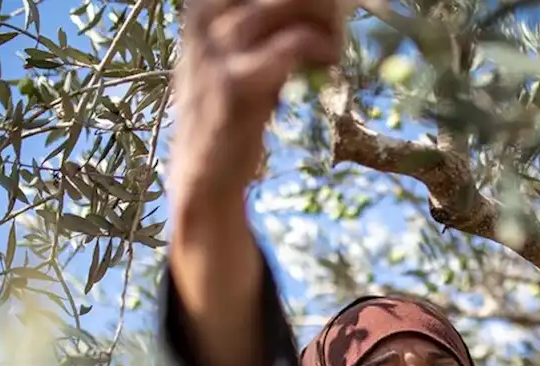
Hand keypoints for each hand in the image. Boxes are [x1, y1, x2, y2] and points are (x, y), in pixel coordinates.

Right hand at [168, 0, 344, 220]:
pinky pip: (292, 44)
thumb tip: (318, 8)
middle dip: (316, 2)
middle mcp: (205, 22)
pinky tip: (329, 61)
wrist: (204, 175)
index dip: (301, 0)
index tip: (326, 9)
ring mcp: (217, 51)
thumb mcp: (233, 60)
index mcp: (203, 11)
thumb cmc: (228, 114)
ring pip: (285, 5)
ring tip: (334, 45)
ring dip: (322, 21)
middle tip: (335, 23)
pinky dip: (319, 46)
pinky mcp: (236, 83)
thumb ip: (262, 31)